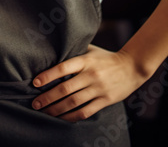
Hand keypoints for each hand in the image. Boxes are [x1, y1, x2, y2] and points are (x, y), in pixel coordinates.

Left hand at [32, 45, 146, 121]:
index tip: (35, 83)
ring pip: (73, 102)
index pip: (63, 68)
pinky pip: (85, 111)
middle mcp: (91, 75)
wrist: (132, 67)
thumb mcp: (91, 50)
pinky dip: (71, 117)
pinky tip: (61, 118)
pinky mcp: (105, 100)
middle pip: (65, 89)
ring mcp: (98, 89)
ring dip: (56, 109)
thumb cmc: (106, 58)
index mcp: (86, 60)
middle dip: (47, 98)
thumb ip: (74, 51)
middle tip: (35, 103)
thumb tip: (52, 50)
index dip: (48, 76)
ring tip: (44, 112)